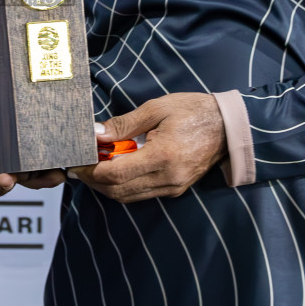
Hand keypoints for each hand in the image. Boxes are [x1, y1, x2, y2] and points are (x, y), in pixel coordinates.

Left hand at [68, 93, 225, 202]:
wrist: (228, 126)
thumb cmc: (194, 111)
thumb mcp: (156, 108)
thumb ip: (124, 124)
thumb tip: (97, 135)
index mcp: (163, 156)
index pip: (115, 174)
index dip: (91, 171)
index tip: (76, 163)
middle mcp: (168, 178)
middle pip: (118, 191)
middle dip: (93, 181)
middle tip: (79, 167)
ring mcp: (173, 187)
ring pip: (128, 196)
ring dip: (106, 186)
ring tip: (93, 167)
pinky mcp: (175, 189)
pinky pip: (141, 194)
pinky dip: (123, 186)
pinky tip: (115, 170)